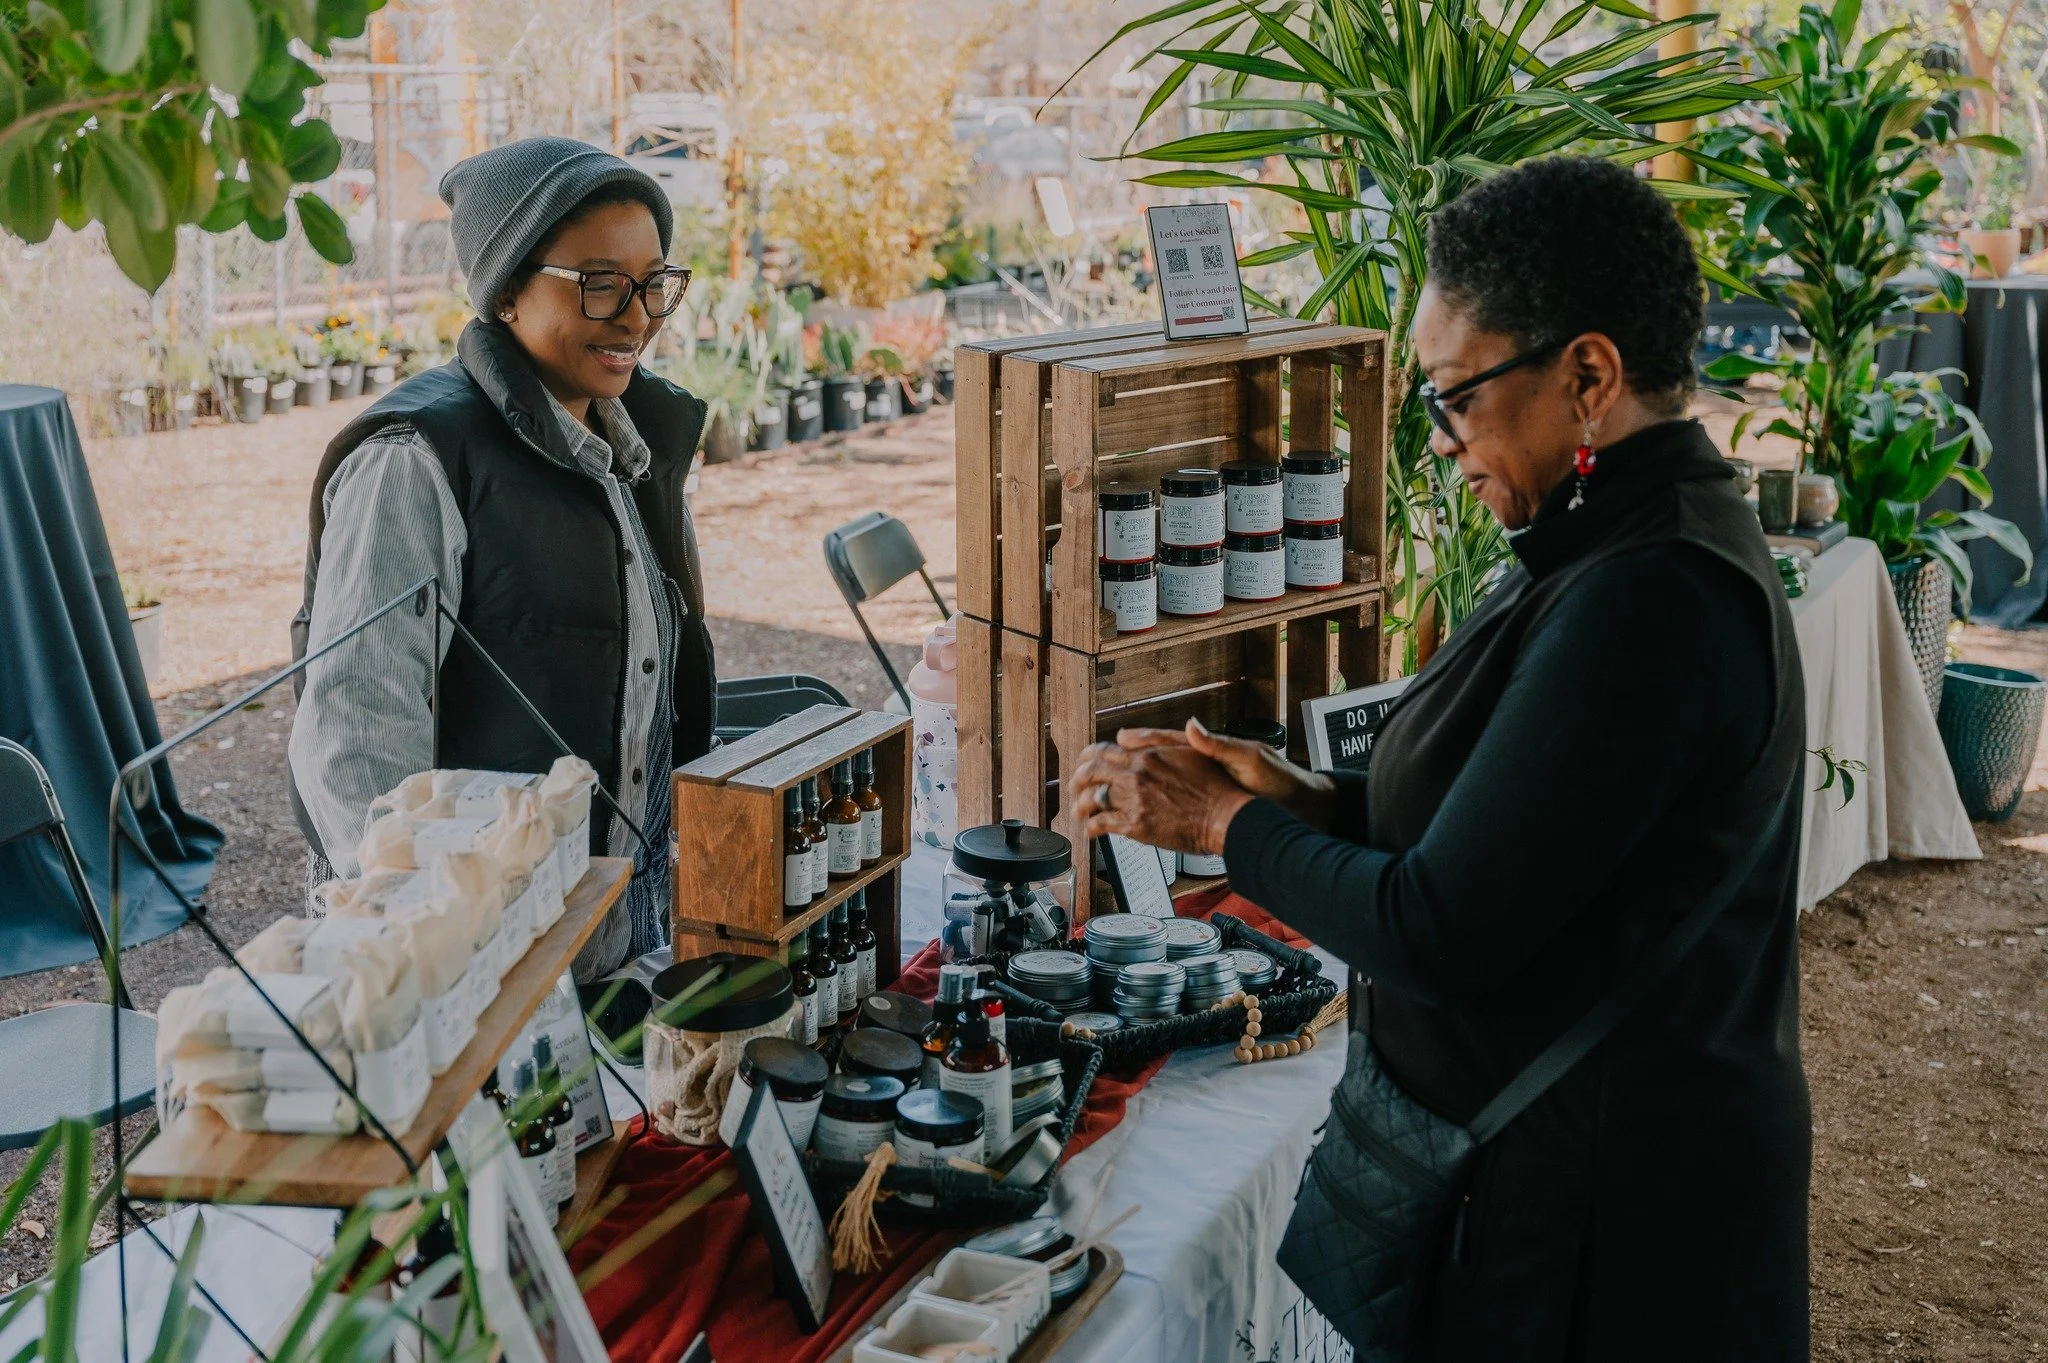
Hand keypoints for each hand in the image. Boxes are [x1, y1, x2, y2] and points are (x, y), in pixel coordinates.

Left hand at [1069, 736, 1252, 854]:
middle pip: (1091, 772)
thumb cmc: (1213, 788)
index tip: (1085, 763)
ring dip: (1080, 804)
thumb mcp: (1187, 752)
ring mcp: (1133, 799)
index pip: (1104, 750)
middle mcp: (1136, 774)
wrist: (1225, 816)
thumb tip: (1127, 736)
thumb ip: (1154, 743)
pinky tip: (1090, 831)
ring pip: (1091, 797)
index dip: (1089, 757)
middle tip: (1074, 788)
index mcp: (1147, 756)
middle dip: (1077, 780)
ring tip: (1078, 811)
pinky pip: (1101, 823)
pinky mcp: (1135, 824)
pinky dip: (1091, 827)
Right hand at [1115, 719, 1340, 830]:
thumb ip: (1218, 745)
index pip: (1170, 741)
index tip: (1120, 737)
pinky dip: (1158, 804)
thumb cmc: (1282, 781)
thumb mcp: (1250, 758)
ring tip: (1116, 782)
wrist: (1301, 808)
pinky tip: (1144, 809)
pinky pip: (1177, 802)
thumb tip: (1190, 727)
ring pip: (1165, 781)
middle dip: (1131, 759)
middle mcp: (1204, 766)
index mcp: (1211, 751)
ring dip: (1140, 781)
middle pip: (1159, 760)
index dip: (1144, 739)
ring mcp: (1206, 785)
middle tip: (1104, 758)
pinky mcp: (1211, 804)